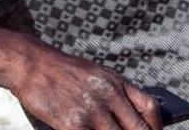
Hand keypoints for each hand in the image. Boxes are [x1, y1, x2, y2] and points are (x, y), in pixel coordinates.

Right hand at [6, 41, 162, 129]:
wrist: (32, 64)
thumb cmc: (64, 72)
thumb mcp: (96, 75)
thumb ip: (116, 94)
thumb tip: (134, 118)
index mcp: (116, 81)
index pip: (149, 107)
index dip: (156, 126)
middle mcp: (108, 95)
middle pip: (138, 129)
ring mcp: (91, 111)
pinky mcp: (73, 125)